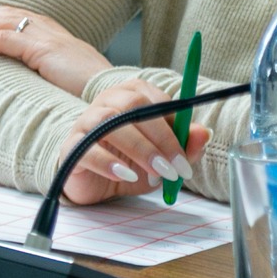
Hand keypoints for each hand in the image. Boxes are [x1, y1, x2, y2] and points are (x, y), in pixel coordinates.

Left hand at [0, 5, 113, 97]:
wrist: (114, 94)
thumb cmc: (95, 95)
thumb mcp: (70, 81)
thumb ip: (54, 76)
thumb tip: (39, 85)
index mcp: (58, 36)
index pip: (23, 16)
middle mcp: (51, 31)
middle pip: (9, 15)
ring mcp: (47, 38)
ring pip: (2, 23)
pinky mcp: (42, 49)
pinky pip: (3, 40)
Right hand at [56, 80, 209, 205]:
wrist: (93, 182)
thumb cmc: (130, 162)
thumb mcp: (162, 159)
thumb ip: (183, 146)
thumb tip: (205, 133)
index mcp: (134, 95)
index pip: (157, 100)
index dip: (175, 126)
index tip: (186, 155)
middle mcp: (109, 101)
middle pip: (134, 107)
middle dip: (159, 139)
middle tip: (174, 168)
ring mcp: (87, 122)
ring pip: (110, 123)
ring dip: (138, 149)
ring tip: (155, 175)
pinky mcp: (71, 145)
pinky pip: (87, 147)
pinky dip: (108, 162)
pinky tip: (124, 175)